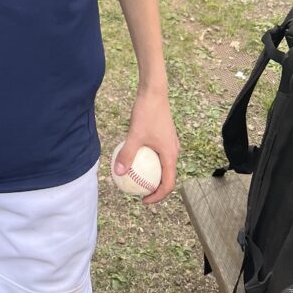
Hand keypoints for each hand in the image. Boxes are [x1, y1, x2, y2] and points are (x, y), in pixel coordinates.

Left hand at [113, 87, 178, 204]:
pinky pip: (158, 154)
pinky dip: (149, 160)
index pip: (168, 184)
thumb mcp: (134, 135)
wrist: (154, 91)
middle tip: (138, 191)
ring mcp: (170, 143)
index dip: (157, 196)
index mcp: (171, 155)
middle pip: (166, 176)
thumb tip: (118, 172)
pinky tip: (134, 156)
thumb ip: (127, 154)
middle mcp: (174, 151)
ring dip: (152, 174)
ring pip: (162, 165)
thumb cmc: (147, 112)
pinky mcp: (164, 136)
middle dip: (154, 187)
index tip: (143, 200)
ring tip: (136, 176)